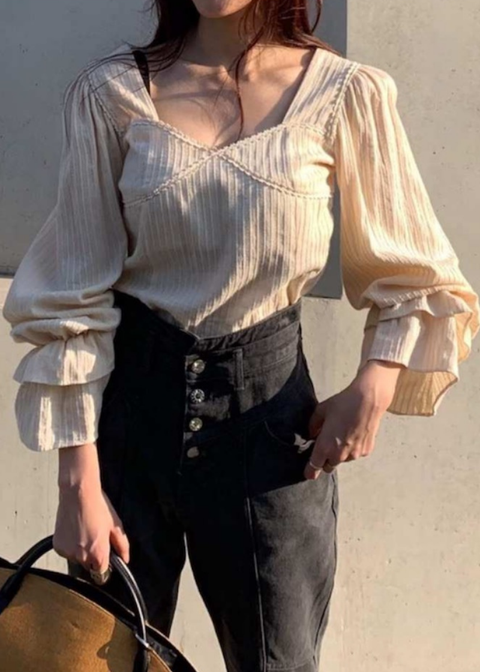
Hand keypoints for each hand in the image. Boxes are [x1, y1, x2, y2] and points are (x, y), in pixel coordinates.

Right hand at [53, 474, 129, 580]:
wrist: (78, 493)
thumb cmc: (98, 507)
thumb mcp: (116, 526)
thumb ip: (122, 546)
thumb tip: (125, 559)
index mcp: (97, 555)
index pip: (102, 575)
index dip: (105, 565)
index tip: (105, 557)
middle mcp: (81, 558)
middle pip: (89, 566)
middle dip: (93, 556)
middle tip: (95, 536)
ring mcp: (67, 553)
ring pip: (77, 558)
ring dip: (80, 550)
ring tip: (84, 530)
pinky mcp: (57, 546)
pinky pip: (66, 551)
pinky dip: (70, 544)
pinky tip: (74, 530)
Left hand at [303, 359, 403, 479]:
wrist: (368, 400)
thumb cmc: (343, 403)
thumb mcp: (321, 410)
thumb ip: (313, 425)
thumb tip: (312, 434)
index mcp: (325, 446)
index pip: (314, 467)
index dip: (310, 471)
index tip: (309, 473)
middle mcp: (339, 454)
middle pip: (328, 466)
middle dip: (325, 459)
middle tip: (327, 445)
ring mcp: (354, 454)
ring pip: (342, 460)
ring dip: (340, 453)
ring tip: (342, 434)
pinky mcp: (365, 451)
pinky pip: (355, 454)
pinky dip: (352, 448)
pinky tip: (353, 432)